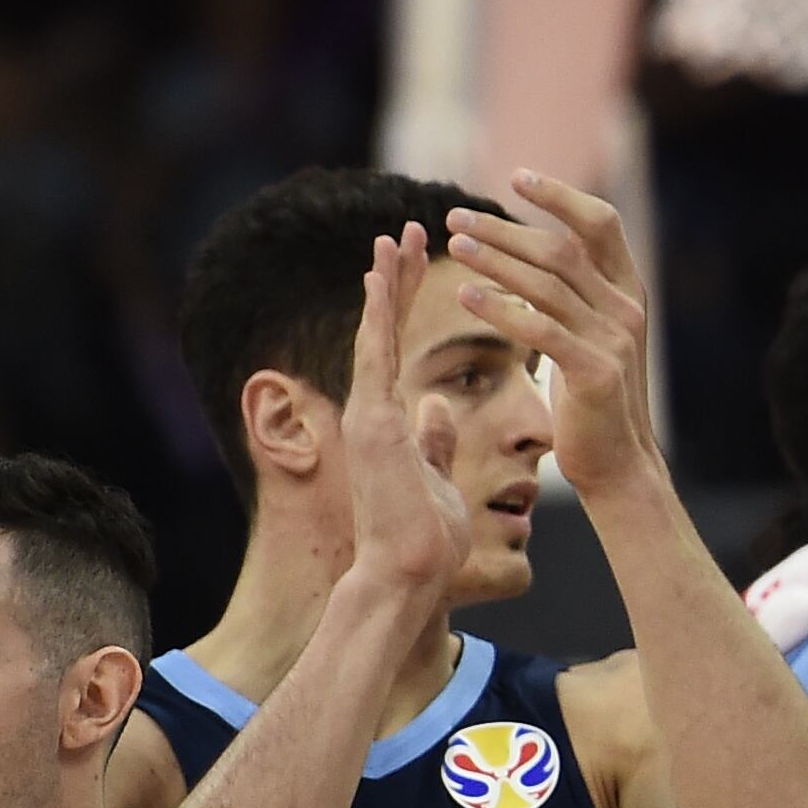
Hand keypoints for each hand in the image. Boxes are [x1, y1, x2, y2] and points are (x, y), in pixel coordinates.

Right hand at [329, 225, 475, 601]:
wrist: (410, 576)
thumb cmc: (427, 539)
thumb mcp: (437, 476)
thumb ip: (433, 440)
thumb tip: (439, 408)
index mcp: (390, 423)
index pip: (399, 351)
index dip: (408, 308)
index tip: (417, 265)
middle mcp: (373, 412)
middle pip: (382, 332)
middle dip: (396, 280)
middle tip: (406, 231)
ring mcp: (369, 416)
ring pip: (376, 334)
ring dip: (386, 284)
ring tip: (395, 236)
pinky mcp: (373, 423)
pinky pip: (376, 357)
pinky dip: (378, 315)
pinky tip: (381, 275)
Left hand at [441, 173, 663, 498]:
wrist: (618, 463)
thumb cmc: (592, 398)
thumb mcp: (591, 334)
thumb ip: (575, 293)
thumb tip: (532, 254)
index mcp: (628, 291)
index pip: (601, 223)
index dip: (560, 195)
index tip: (516, 176)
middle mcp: (627, 308)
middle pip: (563, 249)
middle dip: (505, 228)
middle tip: (455, 216)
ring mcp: (615, 339)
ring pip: (548, 283)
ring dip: (494, 259)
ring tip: (453, 244)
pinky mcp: (594, 371)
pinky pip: (540, 328)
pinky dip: (499, 307)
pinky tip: (464, 294)